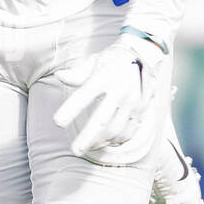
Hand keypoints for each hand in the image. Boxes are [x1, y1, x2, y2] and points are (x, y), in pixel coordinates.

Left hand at [54, 30, 166, 162]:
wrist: (146, 53)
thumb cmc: (113, 59)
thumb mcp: (94, 60)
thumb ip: (77, 73)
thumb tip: (59, 76)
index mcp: (104, 77)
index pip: (83, 96)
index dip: (70, 110)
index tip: (58, 122)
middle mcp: (119, 90)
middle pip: (101, 121)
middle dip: (87, 138)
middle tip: (75, 150)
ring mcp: (133, 101)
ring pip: (116, 130)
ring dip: (101, 141)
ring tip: (90, 146)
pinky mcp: (142, 109)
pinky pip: (129, 131)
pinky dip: (117, 140)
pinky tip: (107, 142)